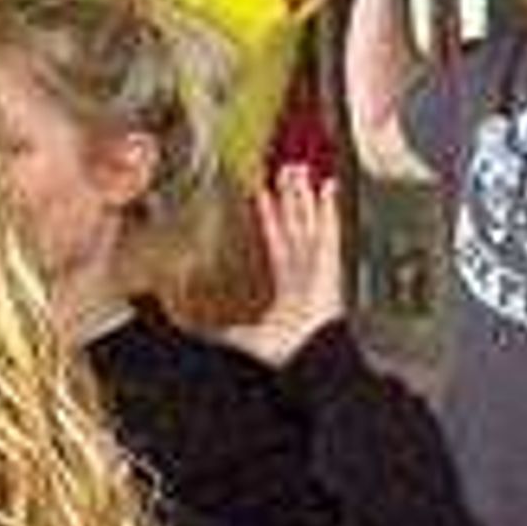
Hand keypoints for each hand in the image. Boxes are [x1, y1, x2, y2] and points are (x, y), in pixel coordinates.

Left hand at [213, 165, 350, 365]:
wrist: (304, 354)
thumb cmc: (284, 350)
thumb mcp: (242, 337)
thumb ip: (223, 332)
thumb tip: (197, 335)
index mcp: (288, 287)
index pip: (277, 243)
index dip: (270, 219)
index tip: (263, 197)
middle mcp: (304, 272)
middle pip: (296, 226)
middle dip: (290, 200)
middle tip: (286, 173)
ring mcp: (319, 265)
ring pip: (308, 222)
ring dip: (304, 197)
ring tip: (299, 171)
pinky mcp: (329, 262)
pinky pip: (328, 229)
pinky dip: (329, 208)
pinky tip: (328, 187)